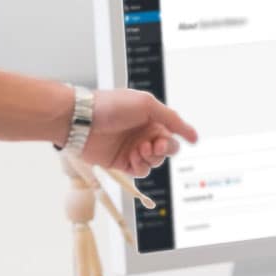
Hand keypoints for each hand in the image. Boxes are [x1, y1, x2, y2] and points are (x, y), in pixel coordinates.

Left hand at [79, 89, 197, 176]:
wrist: (81, 121)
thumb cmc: (111, 106)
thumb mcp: (147, 104)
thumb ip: (172, 119)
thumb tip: (194, 136)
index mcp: (152, 119)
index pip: (173, 133)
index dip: (173, 139)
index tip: (164, 139)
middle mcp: (143, 134)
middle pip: (167, 150)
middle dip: (164, 149)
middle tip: (153, 145)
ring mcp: (133, 148)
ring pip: (155, 162)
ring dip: (151, 158)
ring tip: (139, 150)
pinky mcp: (121, 162)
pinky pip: (141, 171)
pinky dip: (141, 166)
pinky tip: (133, 158)